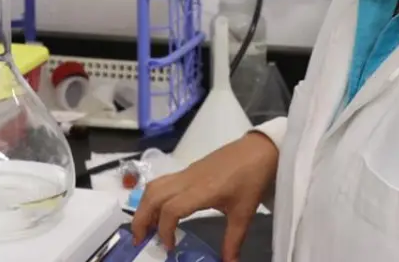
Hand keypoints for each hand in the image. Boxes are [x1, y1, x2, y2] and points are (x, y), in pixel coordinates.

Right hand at [130, 132, 277, 261]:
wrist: (259, 150)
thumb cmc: (252, 180)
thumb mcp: (244, 213)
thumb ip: (233, 241)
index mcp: (202, 191)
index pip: (171, 209)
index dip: (165, 230)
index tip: (170, 247)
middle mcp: (188, 180)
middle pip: (153, 196)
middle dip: (141, 219)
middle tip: (139, 240)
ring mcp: (186, 172)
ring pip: (154, 186)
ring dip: (144, 206)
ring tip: (145, 227)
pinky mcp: (188, 169)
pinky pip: (162, 182)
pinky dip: (153, 197)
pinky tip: (160, 212)